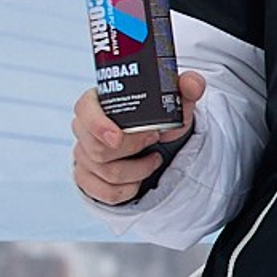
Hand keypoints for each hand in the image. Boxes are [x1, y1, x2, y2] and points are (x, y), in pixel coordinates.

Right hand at [71, 72, 203, 205]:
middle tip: (153, 138)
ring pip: (106, 171)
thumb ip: (187, 87)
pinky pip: (106, 193)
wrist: (157, 143)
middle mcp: (85, 130)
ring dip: (138, 169)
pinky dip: (129, 189)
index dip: (97, 125)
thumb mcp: (175, 101)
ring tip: (154, 158)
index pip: (84, 110)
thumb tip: (193, 83)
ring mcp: (84, 156)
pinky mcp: (88, 179)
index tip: (118, 137)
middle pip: (96, 147)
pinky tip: (139, 179)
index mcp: (97, 104)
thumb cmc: (158, 117)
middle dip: (132, 148)